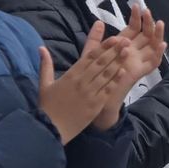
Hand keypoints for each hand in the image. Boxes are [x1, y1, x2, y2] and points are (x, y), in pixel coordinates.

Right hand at [39, 23, 128, 142]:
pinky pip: (107, 90)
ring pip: (106, 74)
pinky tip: (124, 72)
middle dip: (114, 50)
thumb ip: (45, 64)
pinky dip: (116, 80)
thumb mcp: (44, 84)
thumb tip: (41, 47)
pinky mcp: (95, 105)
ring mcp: (90, 93)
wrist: (51, 129)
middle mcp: (82, 82)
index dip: (103, 47)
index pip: (90, 57)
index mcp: (70, 75)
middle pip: (101, 63)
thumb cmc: (47, 107)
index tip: (113, 38)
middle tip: (126, 40)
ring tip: (128, 52)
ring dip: (118, 62)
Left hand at [94, 7, 167, 129]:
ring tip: (159, 22)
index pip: (134, 28)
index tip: (136, 6)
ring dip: (157, 35)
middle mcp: (132, 53)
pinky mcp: (139, 72)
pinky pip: (153, 64)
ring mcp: (137, 62)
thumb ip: (95, 38)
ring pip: (153, 47)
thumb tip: (99, 21)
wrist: (95, 97)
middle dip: (148, 22)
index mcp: (122, 47)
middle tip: (148, 11)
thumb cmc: (93, 77)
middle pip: (146, 35)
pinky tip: (162, 44)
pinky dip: (159, 54)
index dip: (136, 18)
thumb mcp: (93, 54)